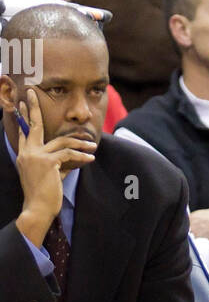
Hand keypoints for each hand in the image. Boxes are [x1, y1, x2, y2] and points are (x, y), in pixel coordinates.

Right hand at [14, 88, 96, 245]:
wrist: (37, 210)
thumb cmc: (43, 195)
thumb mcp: (48, 174)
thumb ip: (56, 162)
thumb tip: (70, 156)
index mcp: (24, 154)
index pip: (24, 131)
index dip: (24, 116)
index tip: (23, 102)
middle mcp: (27, 152)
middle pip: (34, 125)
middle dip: (34, 107)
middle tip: (32, 91)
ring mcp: (36, 156)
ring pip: (62, 142)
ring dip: (80, 144)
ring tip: (93, 148)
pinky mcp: (48, 163)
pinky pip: (69, 154)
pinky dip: (82, 157)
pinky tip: (91, 160)